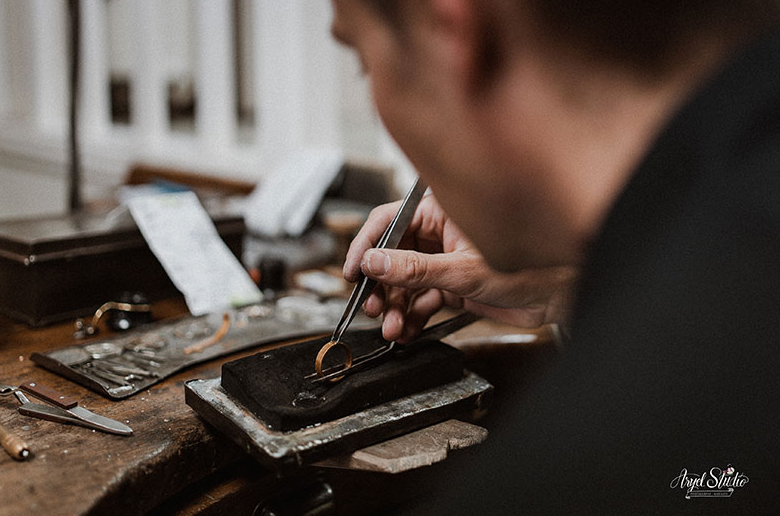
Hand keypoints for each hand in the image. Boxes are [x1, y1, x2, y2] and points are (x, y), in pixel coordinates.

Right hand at [343, 194, 576, 341]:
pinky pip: (422, 299)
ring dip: (395, 307)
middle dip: (381, 286)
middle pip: (392, 256)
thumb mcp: (463, 271)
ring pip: (405, 282)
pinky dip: (413, 316)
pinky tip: (408, 330)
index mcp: (441, 213)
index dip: (366, 246)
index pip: (389, 221)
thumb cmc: (531, 266)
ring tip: (392, 327)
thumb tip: (374, 261)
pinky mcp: (453, 285)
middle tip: (372, 307)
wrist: (562, 295)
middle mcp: (439, 234)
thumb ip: (414, 269)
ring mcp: (445, 260)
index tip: (352, 272)